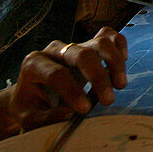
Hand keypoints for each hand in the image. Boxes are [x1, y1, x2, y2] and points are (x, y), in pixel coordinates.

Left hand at [0, 28, 127, 147]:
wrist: (32, 93)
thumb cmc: (31, 106)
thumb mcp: (30, 117)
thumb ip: (46, 117)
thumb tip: (69, 114)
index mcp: (34, 64)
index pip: (57, 74)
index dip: (73, 91)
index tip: (85, 109)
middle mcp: (54, 49)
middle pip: (81, 55)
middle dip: (98, 77)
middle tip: (108, 100)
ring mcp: (73, 43)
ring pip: (100, 42)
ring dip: (114, 62)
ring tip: (120, 84)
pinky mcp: (87, 43)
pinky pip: (108, 35)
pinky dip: (119, 45)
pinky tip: (123, 61)